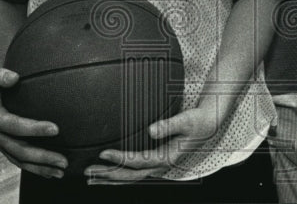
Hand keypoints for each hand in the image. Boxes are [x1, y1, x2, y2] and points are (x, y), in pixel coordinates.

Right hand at [0, 65, 67, 178]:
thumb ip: (0, 75)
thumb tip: (14, 77)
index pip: (15, 126)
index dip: (35, 129)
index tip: (56, 128)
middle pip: (20, 150)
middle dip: (42, 156)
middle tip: (64, 160)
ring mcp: (0, 143)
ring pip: (21, 160)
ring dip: (41, 167)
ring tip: (62, 171)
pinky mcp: (5, 146)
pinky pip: (20, 161)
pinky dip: (35, 168)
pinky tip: (51, 172)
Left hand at [84, 104, 217, 182]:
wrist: (208, 124)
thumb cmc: (197, 121)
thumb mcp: (186, 120)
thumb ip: (169, 124)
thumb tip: (151, 130)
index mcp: (167, 157)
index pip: (139, 162)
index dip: (120, 159)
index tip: (103, 153)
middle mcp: (161, 165)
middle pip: (131, 175)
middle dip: (109, 175)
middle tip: (88, 171)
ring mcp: (158, 165)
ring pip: (131, 177)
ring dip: (111, 178)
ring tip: (92, 177)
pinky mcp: (155, 160)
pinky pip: (134, 171)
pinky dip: (120, 173)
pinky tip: (108, 171)